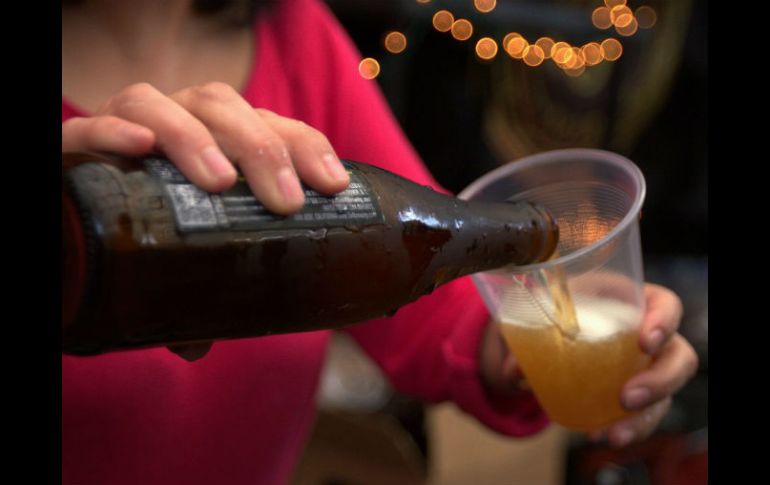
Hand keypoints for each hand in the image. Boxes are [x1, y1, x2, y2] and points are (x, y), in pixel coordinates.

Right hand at [63, 82, 351, 360]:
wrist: (69, 227)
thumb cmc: (135, 239)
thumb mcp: (176, 264)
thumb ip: (191, 293)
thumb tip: (196, 346)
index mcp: (210, 141)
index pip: (268, 125)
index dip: (304, 147)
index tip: (333, 186)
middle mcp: (169, 124)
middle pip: (220, 106)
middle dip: (261, 148)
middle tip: (285, 203)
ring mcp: (121, 128)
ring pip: (159, 103)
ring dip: (195, 137)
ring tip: (221, 182)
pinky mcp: (73, 146)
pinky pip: (87, 126)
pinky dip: (114, 131)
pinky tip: (139, 145)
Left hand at [479, 283, 698, 445]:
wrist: (550, 326)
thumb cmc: (557, 304)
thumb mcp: (541, 306)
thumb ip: (525, 331)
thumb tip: (513, 371)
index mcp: (633, 299)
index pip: (666, 304)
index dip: (664, 320)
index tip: (644, 341)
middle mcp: (648, 334)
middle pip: (679, 357)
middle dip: (660, 381)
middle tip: (627, 398)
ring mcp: (646, 367)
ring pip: (666, 395)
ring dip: (644, 418)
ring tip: (614, 433)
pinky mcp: (636, 392)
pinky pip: (643, 415)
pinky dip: (626, 429)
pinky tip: (601, 436)